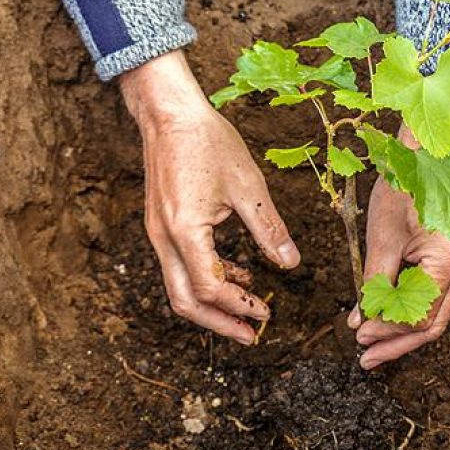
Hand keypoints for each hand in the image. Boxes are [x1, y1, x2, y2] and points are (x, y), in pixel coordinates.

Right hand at [120, 50, 300, 344]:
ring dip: (212, 305)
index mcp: (186, 230)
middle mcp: (164, 239)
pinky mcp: (160, 226)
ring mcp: (158, 234)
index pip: (211, 288)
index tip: (266, 314)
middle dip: (219, 323)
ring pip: (178, 287)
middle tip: (250, 336)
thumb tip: (292, 265)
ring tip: (248, 309)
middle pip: (185, 301)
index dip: (240, 306)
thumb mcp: (248, 186)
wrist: (169, 113)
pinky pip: (179, 266)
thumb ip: (269, 230)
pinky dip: (205, 279)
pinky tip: (236, 273)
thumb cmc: (208, 142)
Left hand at [346, 127, 449, 368]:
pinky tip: (387, 320)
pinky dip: (411, 311)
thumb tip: (361, 322)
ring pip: (436, 314)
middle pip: (434, 324)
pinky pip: (435, 297)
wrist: (422, 153)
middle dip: (397, 343)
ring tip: (372, 346)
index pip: (420, 317)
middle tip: (366, 359)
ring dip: (403, 332)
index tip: (359, 338)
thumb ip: (373, 284)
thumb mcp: (382, 238)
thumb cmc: (402, 186)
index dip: (388, 333)